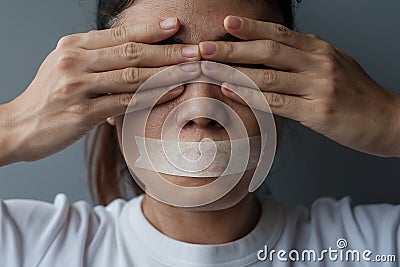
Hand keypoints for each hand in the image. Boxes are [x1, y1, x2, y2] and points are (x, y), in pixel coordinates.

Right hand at [0, 17, 200, 164]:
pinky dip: (152, 98)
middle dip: (168, 51)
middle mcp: (74, 61)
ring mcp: (78, 87)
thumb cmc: (48, 98)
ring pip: (133, 76)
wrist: (18, 127)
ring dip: (167, 73)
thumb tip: (135, 55)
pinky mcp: (82, 113)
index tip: (176, 26)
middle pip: (131, 52)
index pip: (119, 34)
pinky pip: (125, 102)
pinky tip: (172, 93)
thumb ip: (96, 59)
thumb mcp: (67, 67)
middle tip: (195, 51)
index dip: (150, 29)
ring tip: (192, 71)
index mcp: (73, 46)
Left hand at [199, 16, 399, 156]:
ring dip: (233, 72)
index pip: (280, 33)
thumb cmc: (358, 95)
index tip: (226, 23)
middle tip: (205, 47)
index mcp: (320, 49)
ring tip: (208, 69)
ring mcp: (319, 87)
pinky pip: (276, 103)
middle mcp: (319, 63)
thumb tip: (281, 46)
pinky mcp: (318, 113)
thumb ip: (308, 55)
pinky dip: (250, 97)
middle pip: (269, 50)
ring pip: (267, 76)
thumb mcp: (335, 64)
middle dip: (233, 48)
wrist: (388, 120)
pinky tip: (230, 92)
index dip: (252, 28)